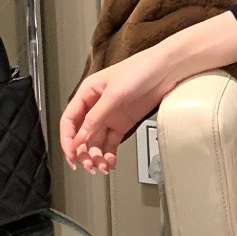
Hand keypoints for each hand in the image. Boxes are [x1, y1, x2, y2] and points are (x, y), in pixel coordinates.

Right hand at [59, 47, 174, 175]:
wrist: (168, 69)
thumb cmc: (141, 69)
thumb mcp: (114, 94)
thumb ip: (95, 117)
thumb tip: (80, 139)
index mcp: (88, 92)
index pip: (69, 120)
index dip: (68, 139)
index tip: (72, 155)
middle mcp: (96, 105)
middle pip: (81, 134)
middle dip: (82, 151)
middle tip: (87, 165)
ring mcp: (110, 115)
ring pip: (95, 141)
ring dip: (96, 156)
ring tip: (101, 166)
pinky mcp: (123, 123)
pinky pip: (111, 142)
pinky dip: (109, 154)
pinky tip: (110, 162)